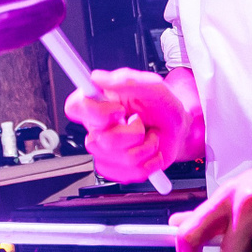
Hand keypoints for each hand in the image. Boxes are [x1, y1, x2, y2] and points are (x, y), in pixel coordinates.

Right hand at [63, 68, 194, 182]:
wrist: (176, 131)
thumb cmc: (162, 107)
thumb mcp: (151, 86)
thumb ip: (125, 80)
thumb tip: (97, 77)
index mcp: (99, 103)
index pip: (75, 108)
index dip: (95, 113)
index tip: (118, 110)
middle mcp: (97, 127)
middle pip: (103, 140)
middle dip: (134, 133)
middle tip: (141, 123)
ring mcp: (104, 150)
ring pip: (120, 159)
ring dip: (145, 148)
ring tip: (149, 137)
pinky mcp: (114, 168)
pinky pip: (127, 174)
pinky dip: (148, 164)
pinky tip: (149, 152)